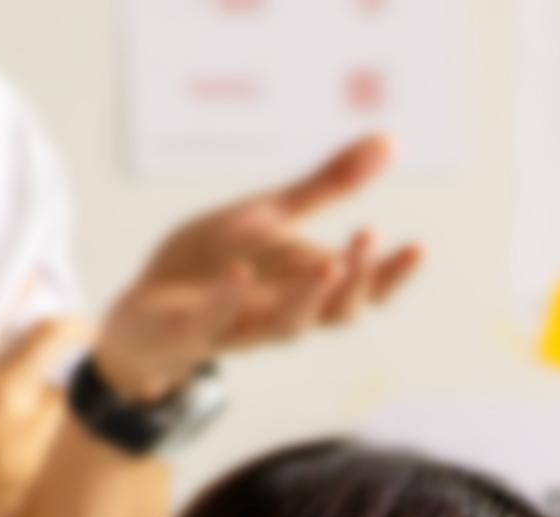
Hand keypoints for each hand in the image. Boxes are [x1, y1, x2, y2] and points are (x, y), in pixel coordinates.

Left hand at [91, 135, 423, 403]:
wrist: (142, 312)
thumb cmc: (212, 264)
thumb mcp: (271, 214)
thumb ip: (328, 185)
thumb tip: (391, 141)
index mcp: (305, 287)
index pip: (364, 292)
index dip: (392, 276)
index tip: (417, 246)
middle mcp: (281, 313)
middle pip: (335, 313)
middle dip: (357, 281)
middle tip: (369, 238)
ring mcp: (237, 327)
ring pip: (285, 327)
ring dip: (308, 299)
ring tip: (329, 266)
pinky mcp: (189, 332)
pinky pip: (212, 325)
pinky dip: (227, 300)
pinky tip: (239, 273)